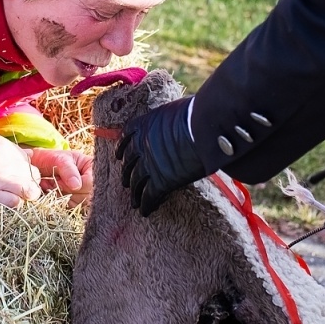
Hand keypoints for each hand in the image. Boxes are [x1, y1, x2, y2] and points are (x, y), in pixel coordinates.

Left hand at [28, 148, 92, 200]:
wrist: (40, 166)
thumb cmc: (53, 159)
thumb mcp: (60, 160)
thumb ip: (68, 170)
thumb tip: (76, 186)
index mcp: (93, 168)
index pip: (91, 183)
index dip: (75, 185)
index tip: (59, 179)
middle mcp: (93, 182)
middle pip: (87, 195)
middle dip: (67, 190)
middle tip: (55, 181)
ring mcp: (87, 193)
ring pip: (79, 202)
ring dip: (63, 195)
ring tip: (55, 185)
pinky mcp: (78, 202)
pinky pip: (72, 206)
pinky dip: (61, 201)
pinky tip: (56, 192)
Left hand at [117, 95, 205, 215]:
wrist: (204, 127)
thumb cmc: (196, 114)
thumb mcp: (174, 111)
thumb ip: (168, 121)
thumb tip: (176, 122)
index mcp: (144, 125)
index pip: (126, 137)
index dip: (122, 148)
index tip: (120, 156)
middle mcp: (142, 145)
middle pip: (129, 163)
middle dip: (127, 174)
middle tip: (126, 183)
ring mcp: (149, 164)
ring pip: (136, 182)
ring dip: (134, 193)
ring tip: (134, 202)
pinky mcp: (161, 180)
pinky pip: (149, 196)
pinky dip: (146, 205)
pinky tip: (145, 211)